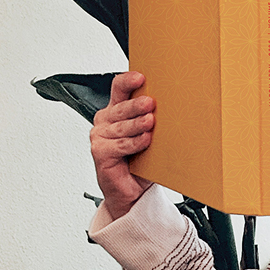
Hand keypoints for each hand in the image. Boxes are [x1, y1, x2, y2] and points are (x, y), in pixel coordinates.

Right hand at [90, 71, 154, 220]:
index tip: (141, 78)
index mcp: (117, 111)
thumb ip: (152, 119)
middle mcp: (105, 121)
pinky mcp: (99, 152)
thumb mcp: (149, 135)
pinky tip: (145, 141)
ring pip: (121, 126)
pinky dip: (134, 143)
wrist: (133, 191)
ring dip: (137, 125)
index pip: (119, 88)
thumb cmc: (142, 162)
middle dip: (136, 105)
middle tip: (150, 103)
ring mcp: (100, 136)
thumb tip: (170, 106)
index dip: (128, 81)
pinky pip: (119, 144)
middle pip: (120, 106)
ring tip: (151, 123)